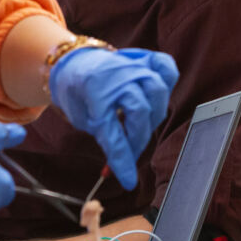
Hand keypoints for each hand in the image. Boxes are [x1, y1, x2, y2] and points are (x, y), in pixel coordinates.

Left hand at [47, 47, 175, 188]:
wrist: (73, 62)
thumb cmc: (77, 93)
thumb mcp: (83, 118)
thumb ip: (106, 136)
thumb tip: (123, 166)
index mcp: (95, 91)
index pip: (113, 134)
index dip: (122, 161)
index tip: (128, 181)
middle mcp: (118, 75)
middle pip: (141, 113)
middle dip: (137, 139)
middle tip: (130, 150)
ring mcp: (132, 64)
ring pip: (157, 92)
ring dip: (152, 116)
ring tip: (140, 125)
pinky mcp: (143, 59)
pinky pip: (165, 67)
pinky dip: (167, 79)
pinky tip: (157, 94)